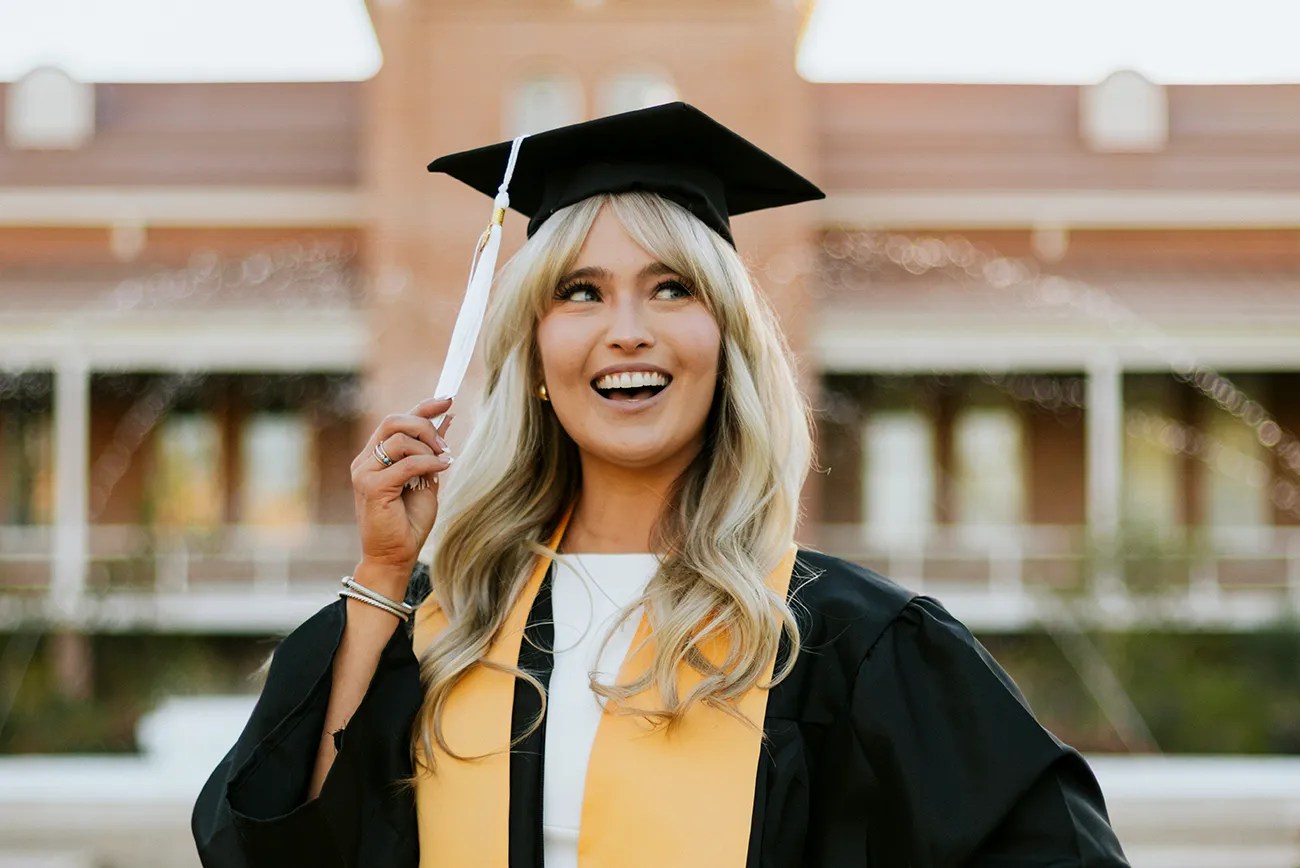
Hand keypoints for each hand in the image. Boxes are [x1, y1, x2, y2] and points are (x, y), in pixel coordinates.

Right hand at [351, 396, 453, 573]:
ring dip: (428, 448)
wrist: (396, 556)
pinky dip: (428, 463)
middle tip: (445, 446)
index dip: (422, 406)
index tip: (448, 398)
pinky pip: (406, 463)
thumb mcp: (426, 479)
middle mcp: (365, 460)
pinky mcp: (371, 487)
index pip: (396, 420)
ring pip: (399, 439)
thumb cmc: (409, 521)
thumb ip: (430, 451)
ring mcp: (364, 473)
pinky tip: (442, 469)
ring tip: (443, 463)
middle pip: (393, 421)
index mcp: (375, 456)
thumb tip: (447, 419)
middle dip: (425, 426)